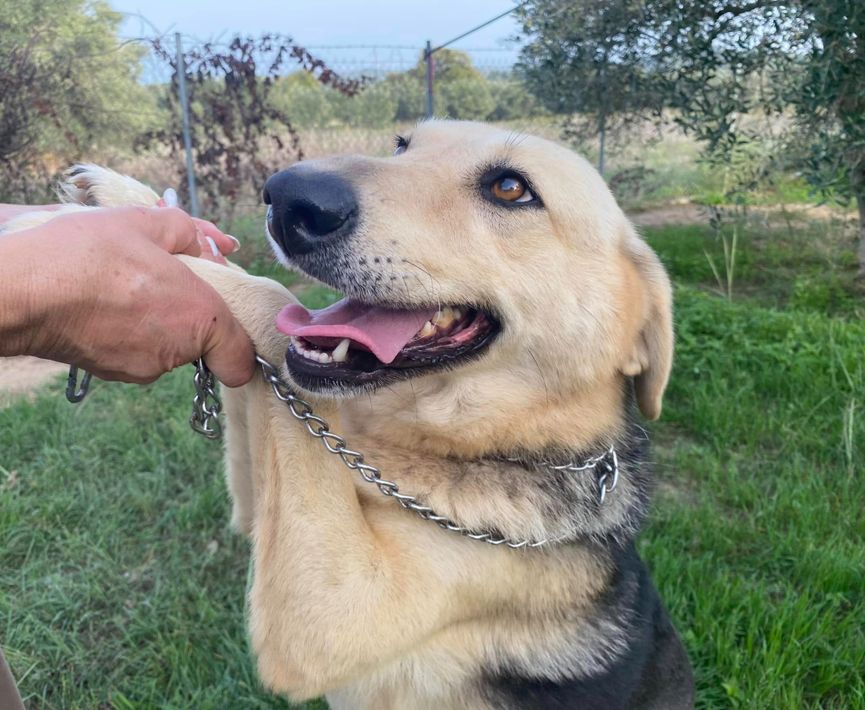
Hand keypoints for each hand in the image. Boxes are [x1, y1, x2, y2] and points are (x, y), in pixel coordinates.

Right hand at [0, 206, 254, 385]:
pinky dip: (129, 329)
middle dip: (188, 311)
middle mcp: (176, 351)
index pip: (241, 357)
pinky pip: (136, 350)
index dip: (239, 340)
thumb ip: (191, 233)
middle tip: (162, 277)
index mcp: (199, 316)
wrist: (21, 290)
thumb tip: (219, 245)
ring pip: (166, 344)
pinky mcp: (112, 372)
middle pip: (200, 339)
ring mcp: (143, 367)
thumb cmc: (85, 254)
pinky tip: (105, 302)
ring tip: (124, 284)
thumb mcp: (146, 223)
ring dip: (155, 317)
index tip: (226, 318)